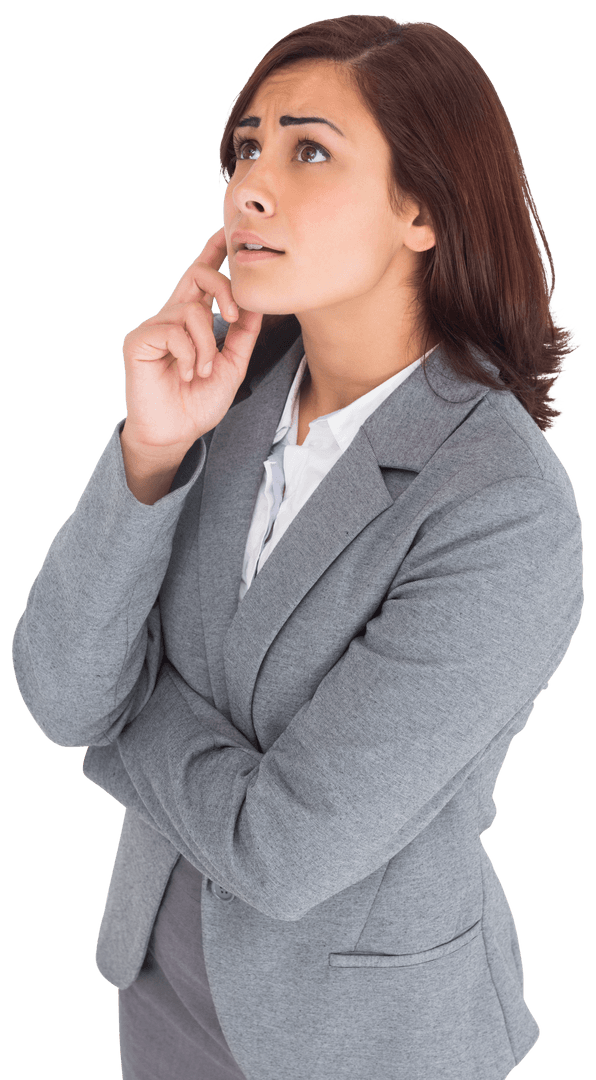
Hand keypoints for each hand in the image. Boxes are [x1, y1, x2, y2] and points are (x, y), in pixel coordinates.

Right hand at [120, 227, 262, 452]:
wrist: (175, 433)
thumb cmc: (198, 402)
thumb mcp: (232, 366)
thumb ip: (243, 335)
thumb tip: (256, 305)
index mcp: (192, 320)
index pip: (202, 278)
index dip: (212, 252)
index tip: (223, 231)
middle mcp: (172, 316)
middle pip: (197, 274)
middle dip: (223, 286)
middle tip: (233, 315)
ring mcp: (154, 326)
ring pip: (193, 311)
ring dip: (207, 344)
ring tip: (203, 371)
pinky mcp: (140, 340)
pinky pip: (174, 331)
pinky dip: (190, 354)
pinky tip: (187, 373)